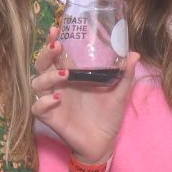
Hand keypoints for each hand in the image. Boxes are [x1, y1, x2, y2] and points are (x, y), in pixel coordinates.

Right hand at [32, 25, 139, 165]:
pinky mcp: (51, 118)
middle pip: (42, 64)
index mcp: (72, 74)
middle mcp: (59, 84)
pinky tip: (57, 98)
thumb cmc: (108, 116)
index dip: (53, 40)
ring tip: (65, 73)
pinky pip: (38, 108)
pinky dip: (44, 102)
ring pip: (37, 83)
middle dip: (46, 53)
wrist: (104, 143)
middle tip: (56, 45)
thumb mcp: (119, 94)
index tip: (56, 28)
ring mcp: (52, 100)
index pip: (57, 53)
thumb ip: (124, 75)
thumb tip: (134, 54)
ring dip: (47, 76)